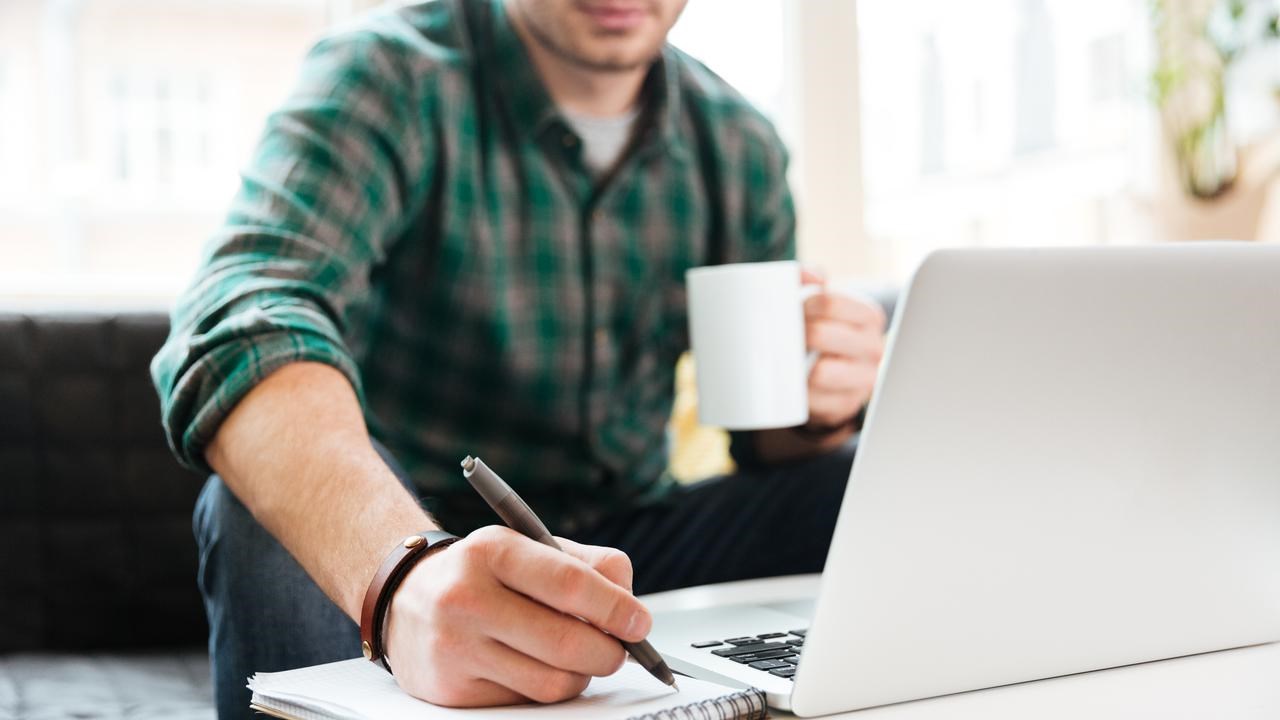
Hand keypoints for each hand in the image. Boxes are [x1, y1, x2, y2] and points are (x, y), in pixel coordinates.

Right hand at [381, 526, 648, 706]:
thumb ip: (585, 564)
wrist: (404, 599)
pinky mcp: (451, 689)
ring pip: (551, 682)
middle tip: (620, 648)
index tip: (639, 622)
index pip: (569, 584)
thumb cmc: (481, 572)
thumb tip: (629, 599)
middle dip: (609, 651)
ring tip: (579, 657)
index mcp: (492, 551)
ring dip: (581, 675)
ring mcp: (455, 647)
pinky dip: (546, 688)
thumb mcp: (527, 546)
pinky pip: (525, 702)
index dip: (615, 608)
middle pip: (565, 642)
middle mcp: (466, 597)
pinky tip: (538, 666)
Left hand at [801, 268, 886, 430]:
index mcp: (868, 316)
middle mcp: (873, 347)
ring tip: (787, 359)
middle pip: (820, 334)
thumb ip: (808, 276)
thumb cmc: (822, 329)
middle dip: (794, 334)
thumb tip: (812, 276)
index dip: (802, 306)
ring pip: (820, 371)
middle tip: (784, 336)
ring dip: (796, 366)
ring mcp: (863, 379)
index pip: (830, 302)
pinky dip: (801, 394)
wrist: (832, 375)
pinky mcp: (847, 405)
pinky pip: (817, 400)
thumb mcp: (819, 301)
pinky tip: (795, 387)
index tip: (792, 310)